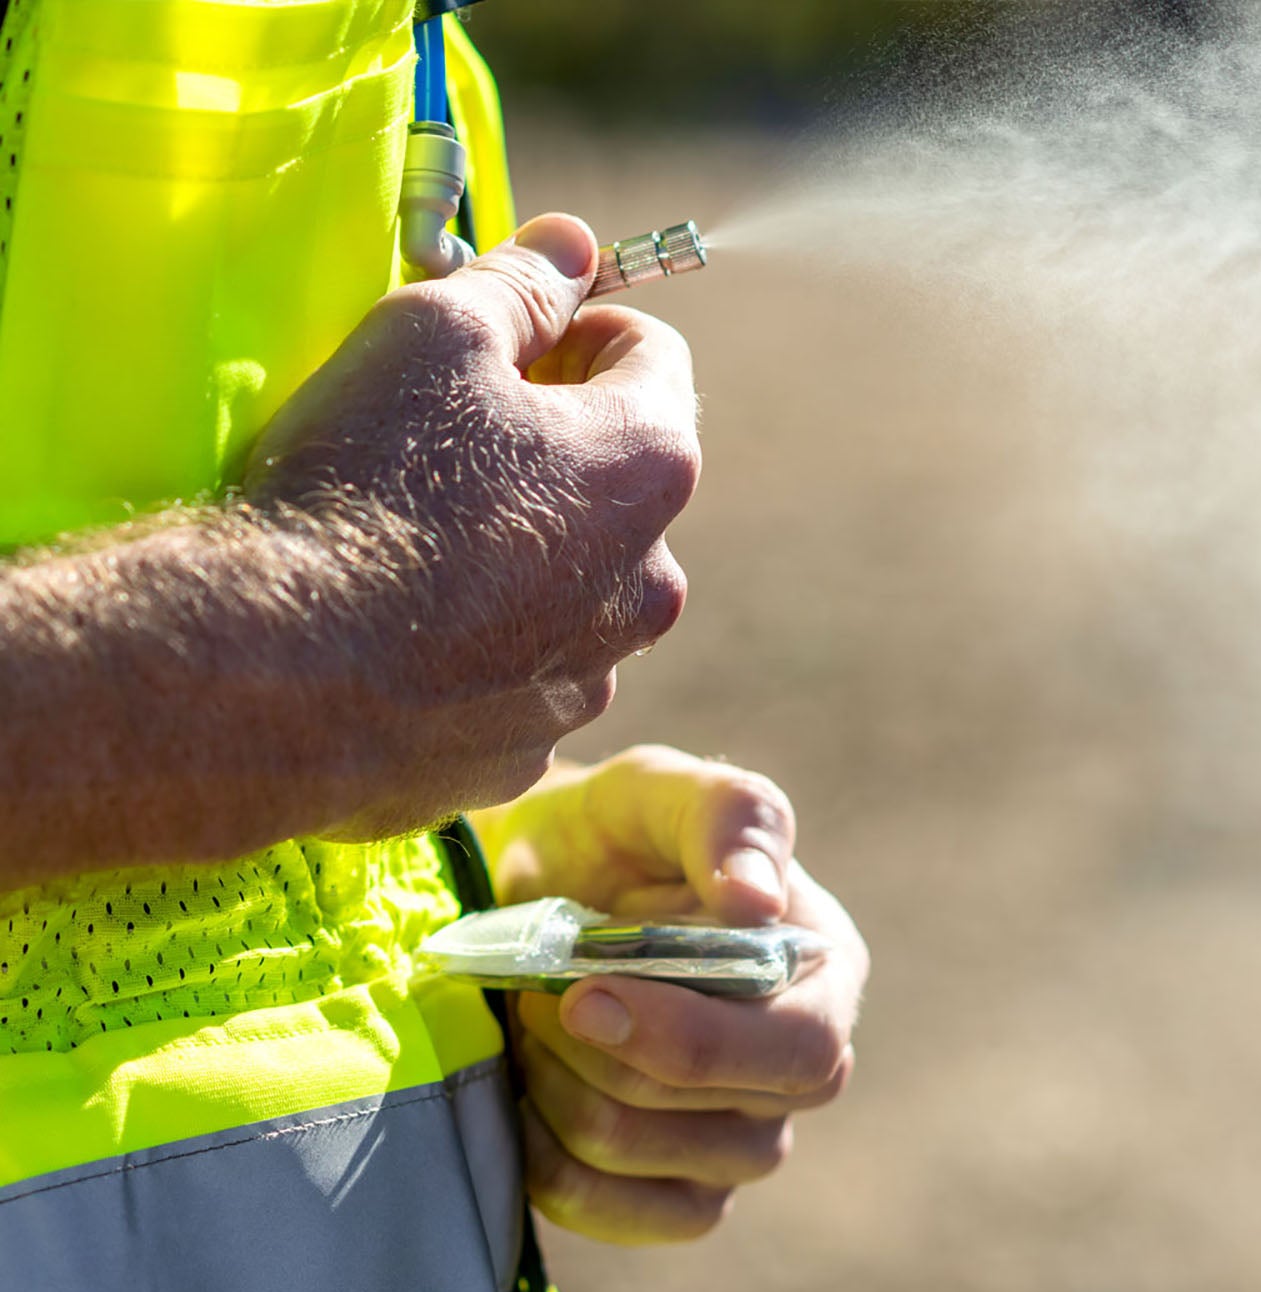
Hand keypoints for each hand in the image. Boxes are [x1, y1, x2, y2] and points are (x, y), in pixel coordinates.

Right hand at [246, 215, 700, 833]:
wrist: (284, 676)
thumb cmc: (367, 487)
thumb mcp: (433, 337)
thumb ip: (520, 285)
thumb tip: (575, 249)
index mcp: (650, 467)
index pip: (655, 360)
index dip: (581, 329)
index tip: (518, 338)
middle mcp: (649, 583)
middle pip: (617, 485)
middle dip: (551, 450)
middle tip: (450, 442)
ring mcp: (590, 677)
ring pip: (571, 589)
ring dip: (521, 555)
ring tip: (416, 547)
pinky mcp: (525, 750)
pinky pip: (516, 675)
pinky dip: (480, 646)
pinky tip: (403, 634)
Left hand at [472, 745, 868, 1244]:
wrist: (531, 889)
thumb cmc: (609, 832)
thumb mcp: (657, 790)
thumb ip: (726, 816)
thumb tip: (758, 899)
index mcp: (822, 970)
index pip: (800, 1047)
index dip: (691, 1040)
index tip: (582, 995)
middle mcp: (800, 1066)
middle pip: (736, 1124)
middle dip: (609, 1066)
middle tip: (536, 996)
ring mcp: (745, 1135)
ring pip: (683, 1179)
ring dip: (578, 1109)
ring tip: (531, 1032)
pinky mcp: (681, 1187)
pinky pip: (642, 1222)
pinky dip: (567, 1178)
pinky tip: (525, 1109)